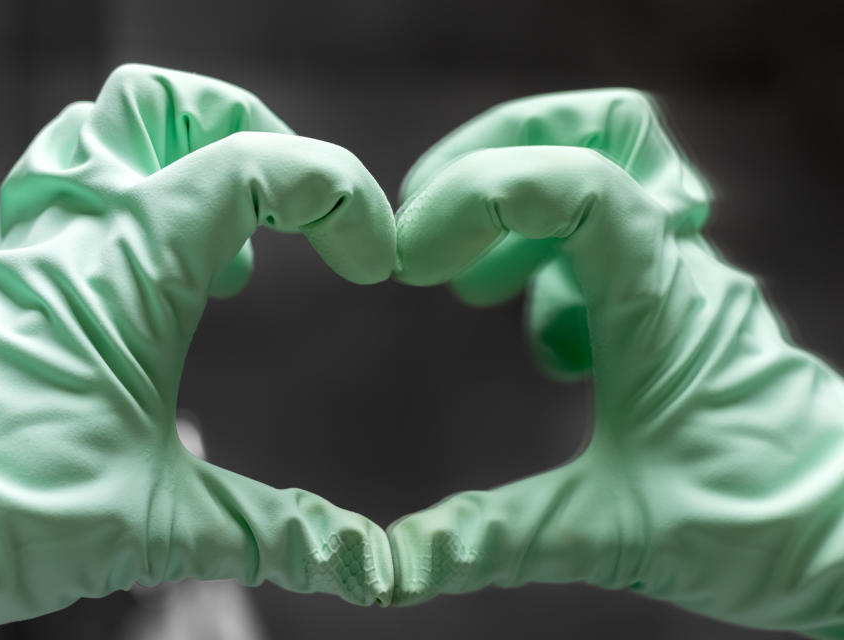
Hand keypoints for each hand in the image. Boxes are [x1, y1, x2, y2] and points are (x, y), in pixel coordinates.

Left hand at [0, 64, 394, 638]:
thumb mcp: (160, 522)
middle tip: (300, 208)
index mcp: (131, 264)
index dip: (339, 194)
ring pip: (112, 122)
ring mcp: (33, 232)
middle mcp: (78, 224)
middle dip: (259, 135)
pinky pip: (74, 170)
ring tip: (232, 236)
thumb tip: (369, 565)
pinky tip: (161, 267)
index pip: (255, 165)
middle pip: (173, 103)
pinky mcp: (10, 258)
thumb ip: (279, 532)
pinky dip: (138, 188)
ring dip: (191, 153)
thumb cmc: (3, 508)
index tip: (370, 264)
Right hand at [389, 88, 843, 636]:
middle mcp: (675, 266)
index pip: (574, 181)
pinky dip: (552, 263)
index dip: (478, 193)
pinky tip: (549, 346)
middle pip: (600, 127)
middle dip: (496, 148)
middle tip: (429, 214)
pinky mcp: (679, 303)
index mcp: (658, 300)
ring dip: (517, 206)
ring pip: (604, 170)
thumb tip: (395, 568)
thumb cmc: (760, 527)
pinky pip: (610, 240)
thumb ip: (496, 540)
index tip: (414, 263)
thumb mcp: (614, 535)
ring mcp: (681, 277)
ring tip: (468, 288)